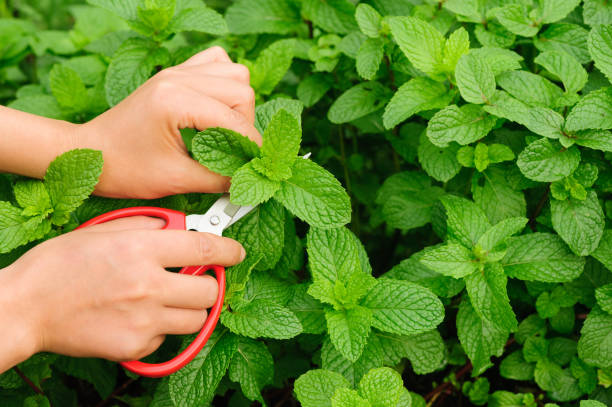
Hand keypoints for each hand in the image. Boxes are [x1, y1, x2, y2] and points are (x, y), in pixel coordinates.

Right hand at [0, 216, 244, 370]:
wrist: (25, 308)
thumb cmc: (59, 265)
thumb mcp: (104, 230)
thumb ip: (149, 227)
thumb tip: (179, 228)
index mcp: (141, 250)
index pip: (204, 249)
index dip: (229, 249)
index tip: (237, 252)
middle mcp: (148, 286)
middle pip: (210, 291)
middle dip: (209, 284)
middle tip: (194, 279)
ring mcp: (143, 320)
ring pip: (196, 318)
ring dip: (190, 308)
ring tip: (166, 299)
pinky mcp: (135, 347)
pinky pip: (167, 337)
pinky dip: (162, 327)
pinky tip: (138, 316)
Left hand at [74, 46, 260, 198]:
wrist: (88, 155)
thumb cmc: (123, 168)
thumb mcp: (174, 179)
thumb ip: (218, 178)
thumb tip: (249, 180)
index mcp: (174, 100)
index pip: (234, 118)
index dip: (251, 146)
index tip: (254, 167)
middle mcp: (177, 78)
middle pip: (241, 89)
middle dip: (246, 125)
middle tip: (237, 151)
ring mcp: (175, 72)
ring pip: (233, 73)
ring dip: (239, 103)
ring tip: (228, 130)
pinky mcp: (174, 74)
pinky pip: (215, 63)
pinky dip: (225, 83)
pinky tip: (217, 107)